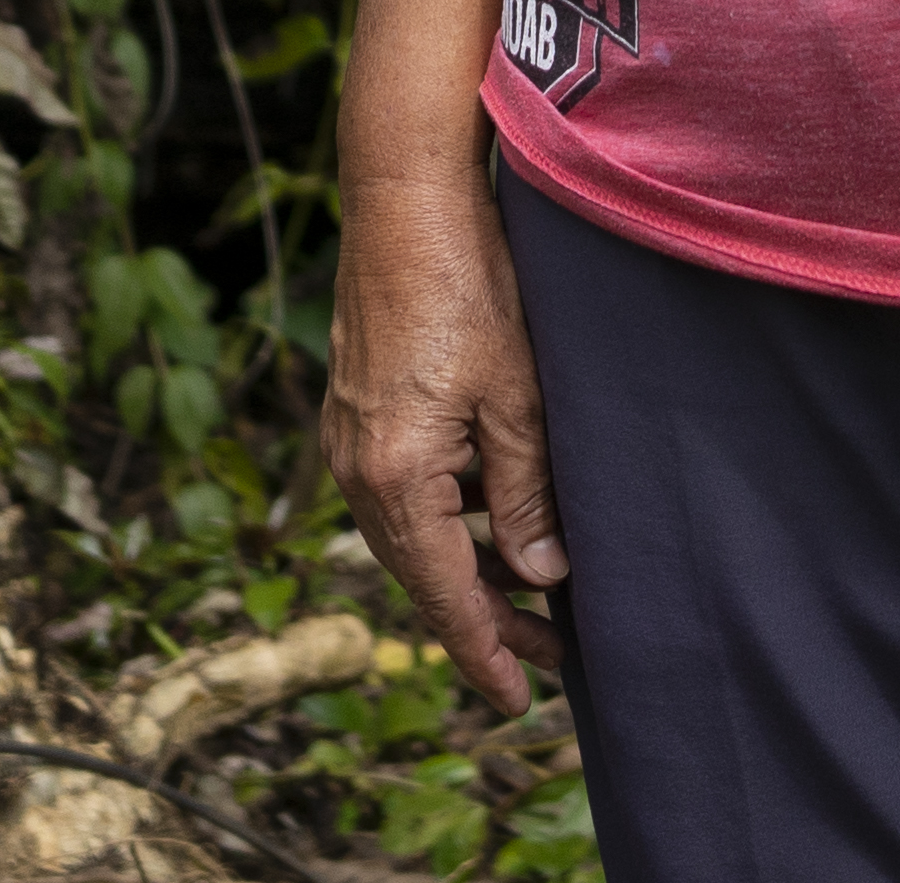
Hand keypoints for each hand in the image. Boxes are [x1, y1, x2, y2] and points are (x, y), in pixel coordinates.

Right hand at [325, 161, 566, 711]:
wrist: (405, 200)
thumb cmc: (470, 286)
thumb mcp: (519, 397)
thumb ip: (526, 495)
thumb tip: (538, 579)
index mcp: (395, 477)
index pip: (443, 594)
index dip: (484, 650)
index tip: (519, 700)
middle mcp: (356, 469)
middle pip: (423, 574)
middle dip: (484, 618)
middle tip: (550, 656)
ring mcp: (349, 438)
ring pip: (412, 535)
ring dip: (467, 569)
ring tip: (533, 597)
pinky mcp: (357, 410)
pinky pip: (403, 492)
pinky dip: (448, 520)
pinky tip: (493, 520)